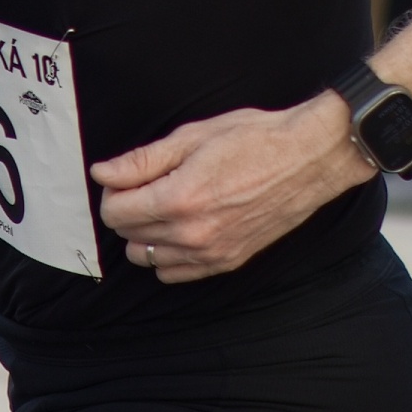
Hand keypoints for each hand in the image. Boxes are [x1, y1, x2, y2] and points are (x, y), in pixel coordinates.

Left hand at [94, 98, 364, 284]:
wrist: (307, 158)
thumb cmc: (254, 140)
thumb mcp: (191, 138)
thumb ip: (142, 161)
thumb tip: (103, 174)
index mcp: (179, 199)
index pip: (115, 212)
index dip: (113, 192)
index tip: (125, 179)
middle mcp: (192, 234)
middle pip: (128, 236)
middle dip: (127, 210)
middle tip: (146, 187)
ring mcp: (211, 253)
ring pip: (147, 259)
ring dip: (145, 235)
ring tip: (164, 208)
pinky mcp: (227, 262)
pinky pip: (175, 274)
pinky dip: (167, 256)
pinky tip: (180, 230)